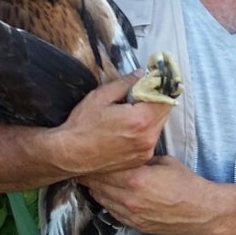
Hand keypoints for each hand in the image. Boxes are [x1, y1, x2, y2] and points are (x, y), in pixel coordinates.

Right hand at [49, 73, 171, 176]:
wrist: (69, 155)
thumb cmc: (81, 127)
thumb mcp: (101, 97)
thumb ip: (125, 84)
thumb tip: (141, 75)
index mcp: (141, 119)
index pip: (166, 97)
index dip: (161, 86)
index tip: (153, 80)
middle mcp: (148, 137)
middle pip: (164, 112)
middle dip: (155, 100)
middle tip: (138, 94)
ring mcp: (145, 151)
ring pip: (158, 125)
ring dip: (150, 115)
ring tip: (129, 112)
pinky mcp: (140, 159)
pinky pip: (150, 139)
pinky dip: (144, 130)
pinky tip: (126, 128)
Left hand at [81, 156, 214, 234]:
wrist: (201, 210)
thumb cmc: (186, 184)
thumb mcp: (163, 161)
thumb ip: (141, 160)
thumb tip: (126, 155)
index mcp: (136, 179)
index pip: (103, 170)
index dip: (94, 163)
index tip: (88, 156)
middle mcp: (130, 199)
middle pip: (98, 185)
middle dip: (91, 176)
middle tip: (85, 167)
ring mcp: (131, 215)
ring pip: (102, 200)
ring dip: (96, 190)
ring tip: (92, 180)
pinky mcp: (135, 225)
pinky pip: (113, 213)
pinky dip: (107, 203)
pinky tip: (107, 194)